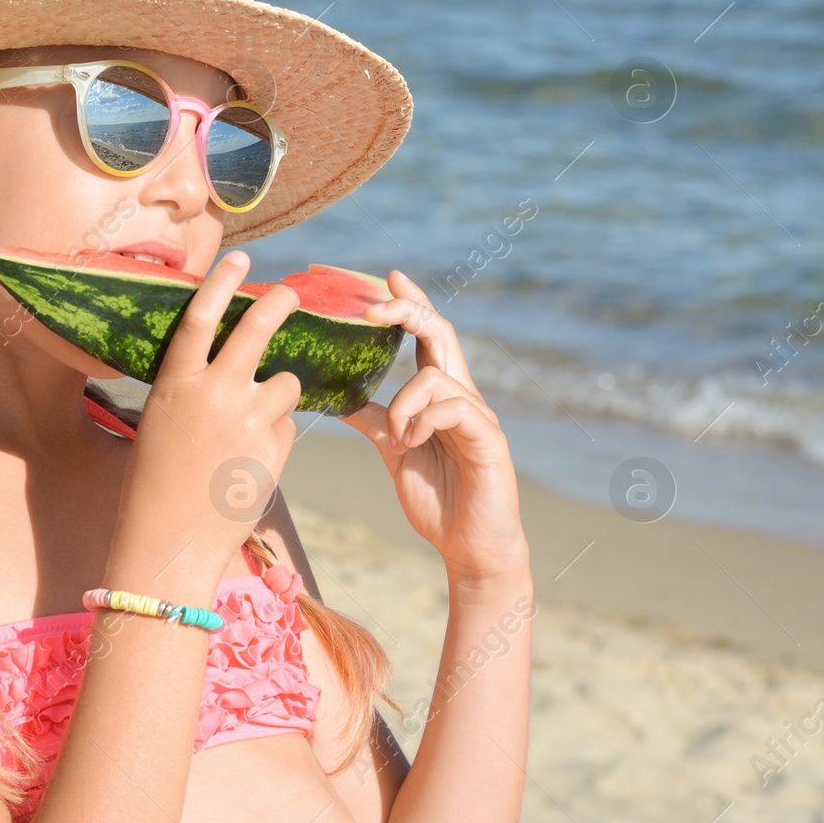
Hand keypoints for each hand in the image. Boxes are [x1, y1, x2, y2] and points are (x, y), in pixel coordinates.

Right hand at [107, 250, 303, 590]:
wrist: (169, 542)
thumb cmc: (155, 483)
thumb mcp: (161, 423)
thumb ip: (193, 388)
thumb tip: (229, 363)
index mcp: (175, 383)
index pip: (201, 316)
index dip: (222, 281)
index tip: (240, 257)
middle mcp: (213, 393)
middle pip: (257, 329)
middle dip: (279, 304)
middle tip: (291, 293)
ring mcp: (248, 420)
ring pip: (286, 383)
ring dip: (279, 394)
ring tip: (253, 424)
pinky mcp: (275, 449)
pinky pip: (288, 426)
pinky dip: (277, 435)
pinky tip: (251, 461)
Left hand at [339, 271, 528, 582]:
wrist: (469, 546)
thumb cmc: (437, 497)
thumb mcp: (394, 450)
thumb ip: (373, 420)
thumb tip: (335, 397)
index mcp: (439, 395)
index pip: (429, 335)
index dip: (412, 304)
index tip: (389, 276)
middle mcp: (462, 396)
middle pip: (441, 333)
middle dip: (407, 312)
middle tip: (373, 307)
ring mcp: (478, 415)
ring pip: (436, 375)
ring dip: (403, 402)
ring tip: (397, 438)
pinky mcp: (488, 438)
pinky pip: (452, 407)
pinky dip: (422, 420)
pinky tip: (411, 445)